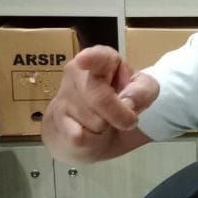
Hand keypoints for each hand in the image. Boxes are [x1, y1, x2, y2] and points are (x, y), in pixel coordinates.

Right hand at [42, 45, 157, 161]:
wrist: (95, 126)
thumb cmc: (121, 99)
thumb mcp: (144, 90)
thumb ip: (142, 92)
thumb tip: (127, 103)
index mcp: (103, 59)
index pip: (97, 57)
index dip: (91, 59)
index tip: (83, 60)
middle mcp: (77, 72)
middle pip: (100, 99)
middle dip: (120, 115)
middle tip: (124, 117)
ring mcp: (62, 96)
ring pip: (93, 122)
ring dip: (105, 128)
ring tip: (102, 119)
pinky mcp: (53, 119)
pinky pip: (78, 138)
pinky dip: (91, 140)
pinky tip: (88, 131)